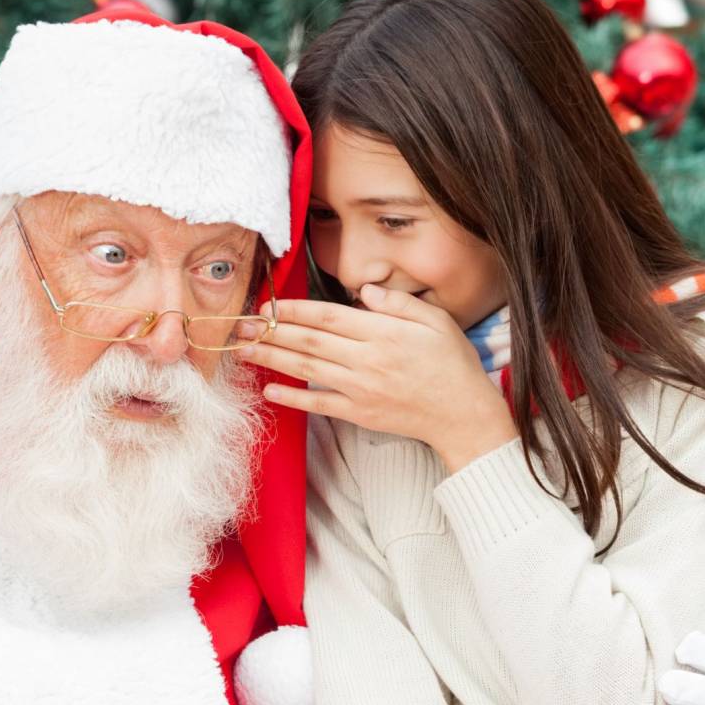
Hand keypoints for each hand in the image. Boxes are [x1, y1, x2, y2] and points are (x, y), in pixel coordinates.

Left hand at [233, 284, 516, 469]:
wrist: (463, 414)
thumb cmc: (451, 363)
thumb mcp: (435, 320)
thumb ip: (397, 303)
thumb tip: (365, 290)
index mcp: (383, 333)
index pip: (327, 317)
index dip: (293, 310)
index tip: (269, 304)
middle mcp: (367, 360)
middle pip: (309, 341)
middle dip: (271, 331)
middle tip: (242, 324)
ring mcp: (360, 389)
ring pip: (307, 370)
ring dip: (272, 358)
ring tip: (244, 350)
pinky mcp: (359, 414)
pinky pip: (319, 404)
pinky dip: (292, 397)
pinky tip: (269, 388)